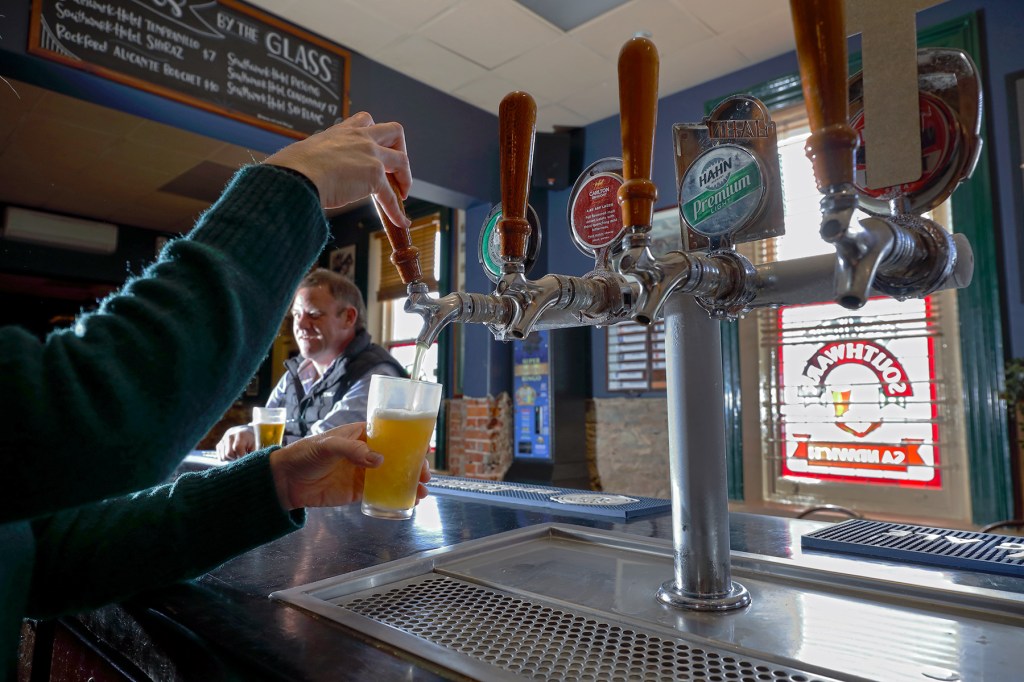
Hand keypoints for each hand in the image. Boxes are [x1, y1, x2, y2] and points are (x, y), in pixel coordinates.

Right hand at [216, 425, 254, 460]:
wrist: (246, 432)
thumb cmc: (252, 440)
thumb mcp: (256, 445)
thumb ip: (253, 453)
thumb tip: (250, 462)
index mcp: (240, 434)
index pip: (237, 448)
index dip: (242, 455)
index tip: (246, 457)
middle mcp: (229, 436)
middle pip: (228, 453)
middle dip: (236, 458)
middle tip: (242, 456)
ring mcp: (223, 440)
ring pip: (223, 457)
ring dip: (231, 459)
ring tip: (238, 455)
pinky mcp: (219, 444)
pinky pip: (220, 457)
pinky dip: (226, 459)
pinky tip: (233, 455)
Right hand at [264, 112, 411, 228]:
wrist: (296, 175)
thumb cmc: (291, 168)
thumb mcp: (305, 153)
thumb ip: (314, 159)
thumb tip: (298, 173)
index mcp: (342, 131)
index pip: (365, 121)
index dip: (375, 135)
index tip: (374, 150)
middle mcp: (359, 138)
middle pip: (394, 131)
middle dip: (399, 149)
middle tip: (394, 168)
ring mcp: (370, 156)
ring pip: (402, 160)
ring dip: (405, 178)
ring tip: (402, 194)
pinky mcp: (374, 178)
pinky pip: (392, 196)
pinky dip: (397, 211)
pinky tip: (400, 222)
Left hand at [268, 422, 431, 510]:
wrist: (286, 481)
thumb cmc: (305, 454)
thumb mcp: (327, 446)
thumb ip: (352, 450)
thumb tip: (379, 460)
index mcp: (361, 435)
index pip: (390, 436)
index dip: (408, 444)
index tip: (422, 453)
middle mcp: (366, 453)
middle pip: (396, 458)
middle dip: (413, 466)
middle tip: (426, 476)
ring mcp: (363, 473)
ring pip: (392, 476)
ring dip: (408, 483)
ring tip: (423, 492)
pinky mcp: (357, 491)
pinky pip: (380, 494)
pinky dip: (394, 497)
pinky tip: (408, 502)